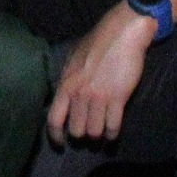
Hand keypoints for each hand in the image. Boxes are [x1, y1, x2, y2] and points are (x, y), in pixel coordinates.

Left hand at [47, 3, 155, 145]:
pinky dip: (112, 134)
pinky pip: (112, 127)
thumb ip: (68, 80)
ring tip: (101, 133)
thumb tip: (64, 98)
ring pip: (94, 132)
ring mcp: (98, 97)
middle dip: (82, 135)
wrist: (122, 32)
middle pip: (76, 130)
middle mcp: (79, 94)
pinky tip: (113, 132)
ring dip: (98, 136)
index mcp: (65, 84)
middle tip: (88, 133)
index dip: (56, 136)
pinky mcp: (118, 98)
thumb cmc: (98, 43)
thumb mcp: (74, 59)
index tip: (61, 144)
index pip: (54, 119)